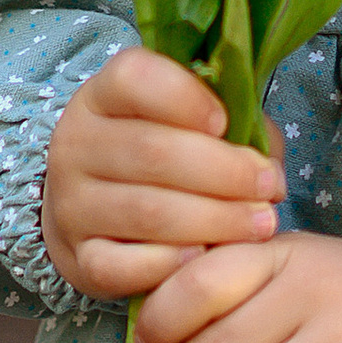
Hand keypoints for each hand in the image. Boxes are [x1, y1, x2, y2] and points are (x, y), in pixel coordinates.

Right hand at [40, 46, 284, 297]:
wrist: (94, 213)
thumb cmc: (161, 158)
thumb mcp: (189, 122)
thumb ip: (232, 123)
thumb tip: (265, 161)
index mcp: (101, 96)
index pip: (133, 77)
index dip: (185, 96)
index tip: (225, 122)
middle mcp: (75, 145)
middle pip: (152, 151)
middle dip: (225, 171)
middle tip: (270, 187)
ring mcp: (71, 205)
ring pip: (146, 211)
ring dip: (214, 219)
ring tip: (259, 224)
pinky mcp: (78, 258)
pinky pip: (121, 265)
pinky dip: (168, 263)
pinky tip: (204, 258)